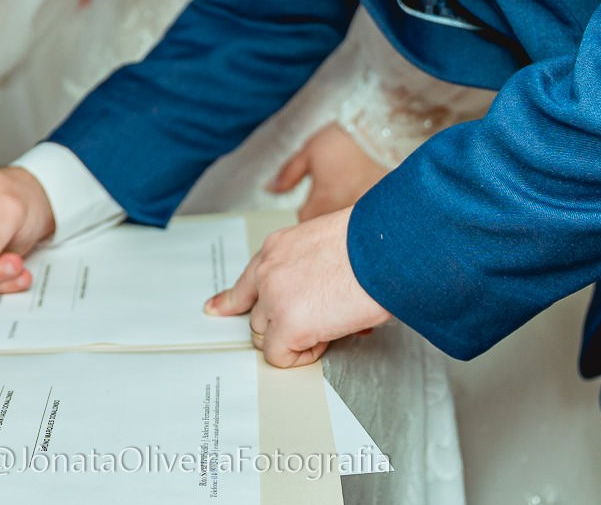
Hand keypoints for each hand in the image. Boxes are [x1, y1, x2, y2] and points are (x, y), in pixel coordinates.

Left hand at [205, 208, 391, 368]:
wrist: (384, 248)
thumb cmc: (372, 244)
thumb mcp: (327, 244)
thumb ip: (308, 268)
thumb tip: (316, 295)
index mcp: (278, 247)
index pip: (246, 280)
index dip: (231, 300)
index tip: (217, 309)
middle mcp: (269, 270)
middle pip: (257, 314)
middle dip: (280, 325)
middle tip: (314, 323)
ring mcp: (274, 298)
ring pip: (265, 336)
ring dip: (293, 337)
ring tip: (328, 324)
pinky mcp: (288, 325)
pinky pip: (280, 355)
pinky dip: (302, 355)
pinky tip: (324, 337)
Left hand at [268, 123, 389, 221]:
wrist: (380, 130)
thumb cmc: (343, 139)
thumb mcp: (309, 152)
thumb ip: (288, 175)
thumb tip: (270, 188)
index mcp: (322, 200)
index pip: (304, 223)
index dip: (305, 210)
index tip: (311, 198)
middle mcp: (343, 211)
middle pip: (326, 228)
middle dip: (324, 217)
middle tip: (331, 194)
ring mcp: (363, 211)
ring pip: (345, 227)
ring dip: (343, 218)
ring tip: (348, 194)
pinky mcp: (380, 207)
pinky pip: (365, 219)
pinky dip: (362, 214)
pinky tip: (363, 197)